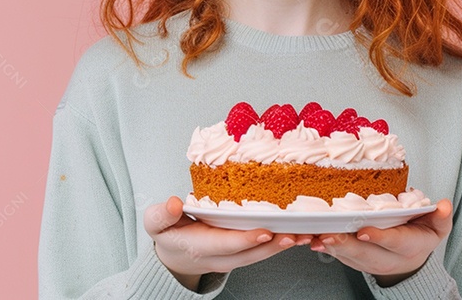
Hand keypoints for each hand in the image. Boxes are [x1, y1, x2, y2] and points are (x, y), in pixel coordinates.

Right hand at [144, 196, 311, 291]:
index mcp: (200, 246)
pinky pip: (264, 249)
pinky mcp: (243, 254)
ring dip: (284, 245)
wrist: (174, 256)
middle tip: (296, 233)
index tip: (265, 230)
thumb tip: (174, 203)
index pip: (227, 244)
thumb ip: (163, 214)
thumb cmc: (169, 234)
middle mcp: (221, 256)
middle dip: (275, 244)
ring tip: (305, 233)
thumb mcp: (156, 223)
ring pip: (262, 254)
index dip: (247, 239)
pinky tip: (299, 232)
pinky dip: (282, 242)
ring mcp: (234, 258)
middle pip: (252, 253)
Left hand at [309, 198, 453, 286]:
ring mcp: (368, 260)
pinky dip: (324, 246)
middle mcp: (386, 257)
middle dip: (346, 245)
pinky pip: (337, 254)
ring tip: (314, 237)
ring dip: (330, 247)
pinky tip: (310, 237)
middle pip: (365, 254)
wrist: (411, 257)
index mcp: (408, 246)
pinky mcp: (353, 258)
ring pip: (347, 256)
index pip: (394, 242)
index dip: (380, 237)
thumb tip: (444, 206)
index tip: (365, 231)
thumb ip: (441, 217)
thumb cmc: (421, 235)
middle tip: (328, 235)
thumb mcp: (437, 226)